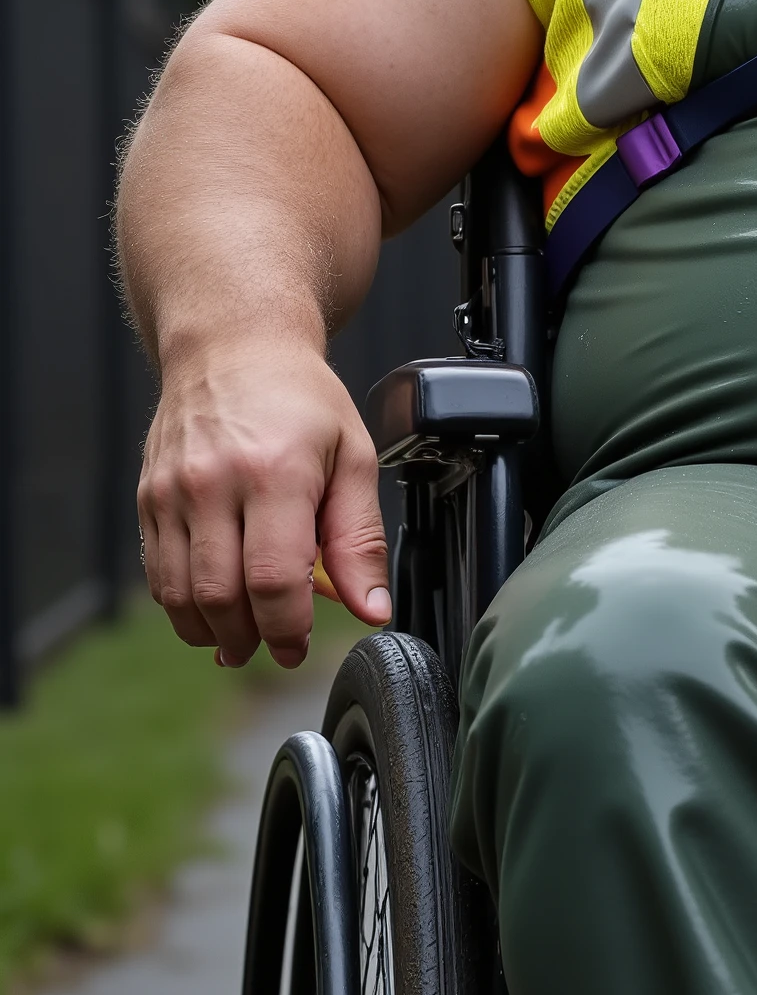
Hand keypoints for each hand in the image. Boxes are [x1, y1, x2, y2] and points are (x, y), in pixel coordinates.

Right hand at [138, 337, 389, 666]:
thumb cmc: (300, 400)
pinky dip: (182, 605)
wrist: (231, 346)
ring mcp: (171, 491)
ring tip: (243, 638)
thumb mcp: (354, 457)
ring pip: (180, 594)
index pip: (274, 580)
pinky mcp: (147, 497)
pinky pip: (157, 573)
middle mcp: (213, 483)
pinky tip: (211, 611)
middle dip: (251, 639)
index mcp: (275, 473)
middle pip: (221, 596)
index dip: (288, 629)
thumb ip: (360, 539)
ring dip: (211, 632)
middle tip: (276, 648)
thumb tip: (372, 609)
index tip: (299, 647)